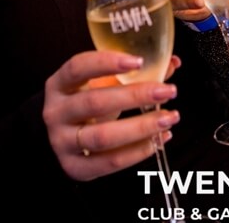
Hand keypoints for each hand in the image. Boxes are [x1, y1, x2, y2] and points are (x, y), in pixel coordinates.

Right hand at [43, 50, 181, 180]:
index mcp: (59, 84)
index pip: (78, 68)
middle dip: (135, 96)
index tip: (139, 62)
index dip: (107, 63)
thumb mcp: (103, 84)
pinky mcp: (74, 167)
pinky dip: (138, 151)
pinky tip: (158, 139)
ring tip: (168, 118)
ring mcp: (62, 142)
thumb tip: (173, 63)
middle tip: (167, 91)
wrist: (66, 137)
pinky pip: (110, 161)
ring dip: (141, 127)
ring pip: (103, 136)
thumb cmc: (88, 103)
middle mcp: (56, 112)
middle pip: (95, 103)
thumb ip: (135, 72)